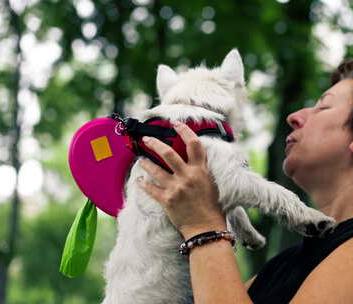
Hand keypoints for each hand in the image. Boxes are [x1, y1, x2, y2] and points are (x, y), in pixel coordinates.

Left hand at [136, 122, 225, 238]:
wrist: (206, 229)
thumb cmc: (213, 209)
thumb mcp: (212, 184)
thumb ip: (203, 171)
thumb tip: (195, 161)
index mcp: (201, 171)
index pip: (194, 144)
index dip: (184, 131)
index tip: (176, 124)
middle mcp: (187, 177)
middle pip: (168, 154)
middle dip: (155, 143)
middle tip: (147, 139)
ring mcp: (176, 189)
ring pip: (155, 170)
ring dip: (146, 163)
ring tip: (140, 159)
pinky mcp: (167, 201)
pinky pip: (151, 189)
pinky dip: (144, 184)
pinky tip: (139, 181)